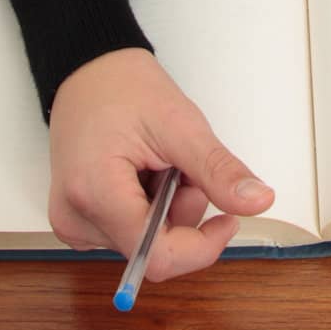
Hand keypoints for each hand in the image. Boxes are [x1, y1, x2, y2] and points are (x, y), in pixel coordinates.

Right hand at [48, 48, 274, 282]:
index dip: (202, 246)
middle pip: (154, 250)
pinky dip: (147, 209)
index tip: (227, 218)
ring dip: (165, 210)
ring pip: (145, 244)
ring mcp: (72, 224)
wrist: (89, 72)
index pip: (157, 258)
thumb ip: (218, 170)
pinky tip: (139, 174)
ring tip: (154, 163)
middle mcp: (75, 220)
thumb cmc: (125, 89)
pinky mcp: (78, 221)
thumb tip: (258, 202)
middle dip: (180, 211)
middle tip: (177, 164)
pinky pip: (129, 234)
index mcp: (94, 194)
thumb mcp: (180, 124)